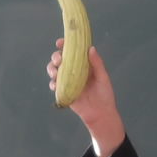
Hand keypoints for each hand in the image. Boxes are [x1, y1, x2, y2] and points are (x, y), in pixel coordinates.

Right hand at [47, 40, 124, 156]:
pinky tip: (55, 84)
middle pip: (60, 59)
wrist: (101, 114)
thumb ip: (97, 63)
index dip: (65, 45)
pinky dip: (52, 83)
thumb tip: (91, 48)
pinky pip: (54, 85)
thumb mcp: (103, 77)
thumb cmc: (104, 95)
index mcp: (83, 65)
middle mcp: (74, 71)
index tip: (60, 42)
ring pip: (54, 70)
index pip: (72, 51)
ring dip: (51, 68)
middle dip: (56, 56)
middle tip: (59, 60)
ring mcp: (67, 81)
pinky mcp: (63, 92)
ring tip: (55, 72)